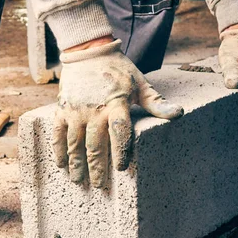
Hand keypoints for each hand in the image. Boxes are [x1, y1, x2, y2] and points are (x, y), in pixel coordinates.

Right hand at [53, 40, 183, 186]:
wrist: (88, 52)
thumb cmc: (119, 70)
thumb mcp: (141, 84)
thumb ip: (156, 103)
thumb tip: (179, 113)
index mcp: (117, 103)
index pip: (120, 131)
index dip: (120, 151)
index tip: (122, 168)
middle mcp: (95, 109)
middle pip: (95, 144)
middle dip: (97, 167)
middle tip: (99, 185)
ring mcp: (76, 110)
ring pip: (75, 142)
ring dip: (77, 163)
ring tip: (79, 180)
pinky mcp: (62, 109)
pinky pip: (58, 133)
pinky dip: (59, 150)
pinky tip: (61, 165)